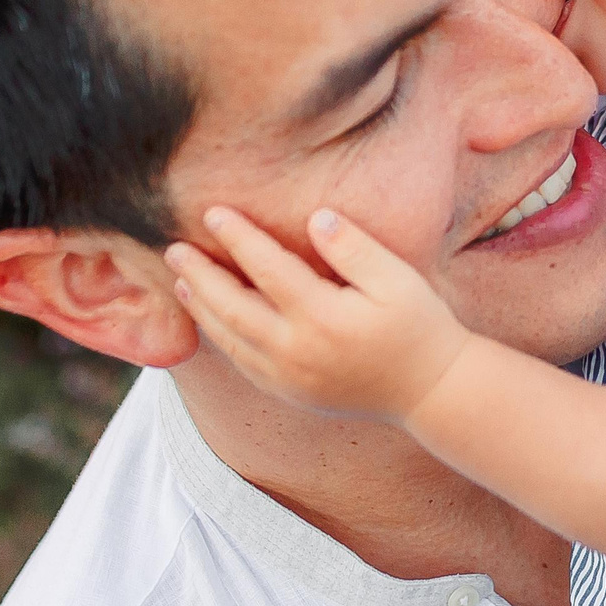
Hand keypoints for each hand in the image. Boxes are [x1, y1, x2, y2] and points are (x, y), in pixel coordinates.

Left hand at [165, 207, 475, 421]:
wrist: (432, 392)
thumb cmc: (419, 326)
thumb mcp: (398, 279)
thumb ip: (355, 248)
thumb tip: (316, 219)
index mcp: (324, 318)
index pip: (268, 269)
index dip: (239, 237)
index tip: (213, 211)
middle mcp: (298, 352)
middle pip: (234, 307)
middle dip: (201, 275)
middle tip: (173, 248)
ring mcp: (290, 378)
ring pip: (231, 340)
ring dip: (203, 308)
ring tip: (182, 280)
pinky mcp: (291, 394)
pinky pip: (244, 364)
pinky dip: (221, 338)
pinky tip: (211, 319)